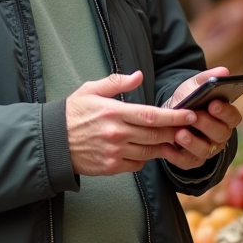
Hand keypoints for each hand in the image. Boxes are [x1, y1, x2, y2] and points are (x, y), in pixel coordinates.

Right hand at [65, 72, 200, 175]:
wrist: (52, 141)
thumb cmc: (72, 113)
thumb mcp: (91, 90)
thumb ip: (116, 82)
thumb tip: (138, 75)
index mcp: (114, 112)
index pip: (151, 115)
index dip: (174, 116)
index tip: (191, 115)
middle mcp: (116, 134)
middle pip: (156, 135)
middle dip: (175, 132)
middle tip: (189, 128)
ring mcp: (114, 153)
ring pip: (150, 152)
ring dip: (163, 147)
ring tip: (173, 140)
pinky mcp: (111, 167)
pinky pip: (137, 165)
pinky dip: (144, 159)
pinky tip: (144, 150)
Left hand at [165, 67, 242, 169]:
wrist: (171, 115)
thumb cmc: (188, 100)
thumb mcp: (195, 86)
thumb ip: (208, 79)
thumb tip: (224, 71)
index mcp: (226, 118)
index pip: (233, 117)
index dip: (225, 112)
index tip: (213, 103)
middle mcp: (219, 137)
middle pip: (219, 134)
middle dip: (207, 125)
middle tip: (195, 116)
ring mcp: (206, 150)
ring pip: (204, 151)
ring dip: (192, 143)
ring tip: (180, 133)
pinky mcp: (191, 161)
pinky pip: (186, 162)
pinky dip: (176, 156)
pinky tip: (166, 147)